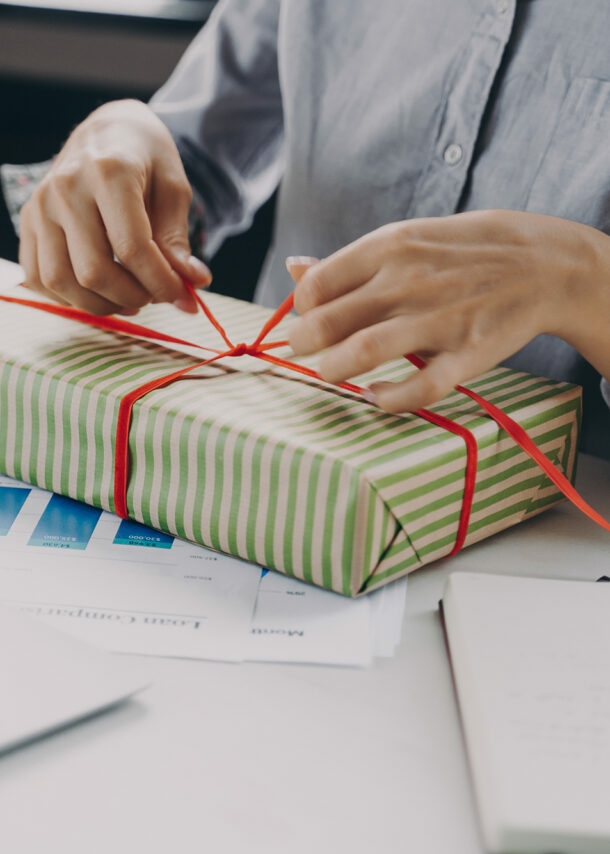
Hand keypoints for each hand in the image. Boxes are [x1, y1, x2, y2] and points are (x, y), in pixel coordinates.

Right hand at [19, 99, 211, 315]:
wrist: (107, 130)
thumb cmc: (147, 158)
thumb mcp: (174, 189)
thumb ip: (177, 239)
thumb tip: (193, 285)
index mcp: (109, 172)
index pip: (132, 248)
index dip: (160, 283)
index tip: (182, 296)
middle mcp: (66, 188)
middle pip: (93, 271)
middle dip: (133, 297)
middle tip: (155, 296)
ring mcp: (40, 205)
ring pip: (61, 281)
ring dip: (100, 304)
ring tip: (130, 299)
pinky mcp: (28, 221)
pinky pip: (38, 277)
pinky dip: (68, 298)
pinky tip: (98, 293)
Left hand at [288, 211, 609, 411]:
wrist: (543, 263)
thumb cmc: (462, 252)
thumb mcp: (406, 238)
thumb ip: (349, 261)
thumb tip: (293, 269)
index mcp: (389, 246)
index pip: (318, 285)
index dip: (301, 310)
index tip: (307, 321)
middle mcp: (408, 281)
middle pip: (329, 322)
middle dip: (304, 345)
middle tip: (306, 353)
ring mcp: (439, 319)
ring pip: (363, 353)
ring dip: (333, 371)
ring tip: (331, 374)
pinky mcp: (468, 354)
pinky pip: (420, 387)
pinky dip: (389, 399)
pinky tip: (375, 397)